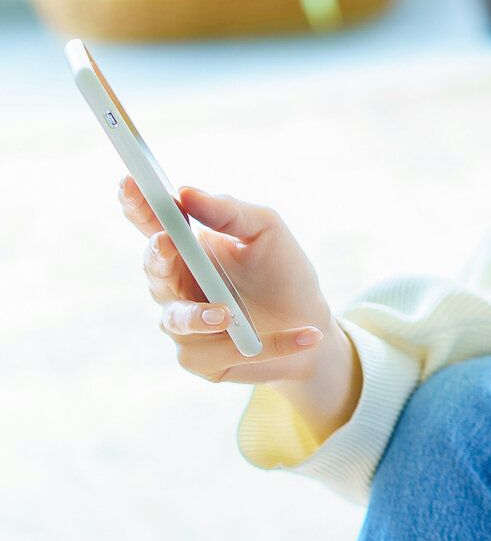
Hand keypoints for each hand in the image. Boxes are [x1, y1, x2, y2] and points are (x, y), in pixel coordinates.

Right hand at [119, 175, 343, 384]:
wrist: (311, 322)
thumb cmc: (283, 272)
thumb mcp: (267, 231)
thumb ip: (230, 212)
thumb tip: (187, 192)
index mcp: (186, 249)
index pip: (151, 224)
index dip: (136, 204)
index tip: (130, 181)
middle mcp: (175, 286)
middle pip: (153, 270)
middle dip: (158, 256)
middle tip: (167, 242)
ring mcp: (184, 325)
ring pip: (178, 320)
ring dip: (200, 316)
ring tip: (228, 314)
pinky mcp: (202, 360)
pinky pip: (224, 352)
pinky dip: (270, 343)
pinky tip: (307, 334)